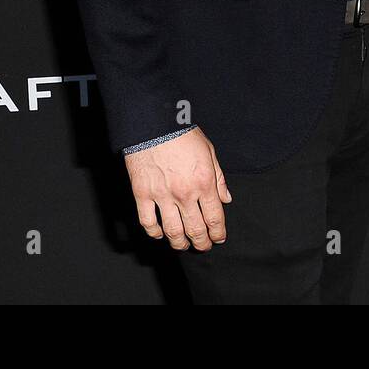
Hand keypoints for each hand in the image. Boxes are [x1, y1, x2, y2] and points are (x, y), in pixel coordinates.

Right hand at [125, 127, 231, 249]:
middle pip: (195, 229)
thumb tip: (226, 198)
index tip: (218, 238)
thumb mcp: (209, 151)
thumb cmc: (181, 133)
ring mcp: (162, 196)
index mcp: (204, 182)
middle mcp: (184, 193)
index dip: (218, 233)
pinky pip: (148, 222)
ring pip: (173, 231)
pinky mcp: (142, 194)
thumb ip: (219, 178)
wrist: (153, 123)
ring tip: (183, 244)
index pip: (214, 218)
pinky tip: (160, 234)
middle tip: (203, 246)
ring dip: (180, 242)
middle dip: (201, 242)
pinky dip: (154, 232)